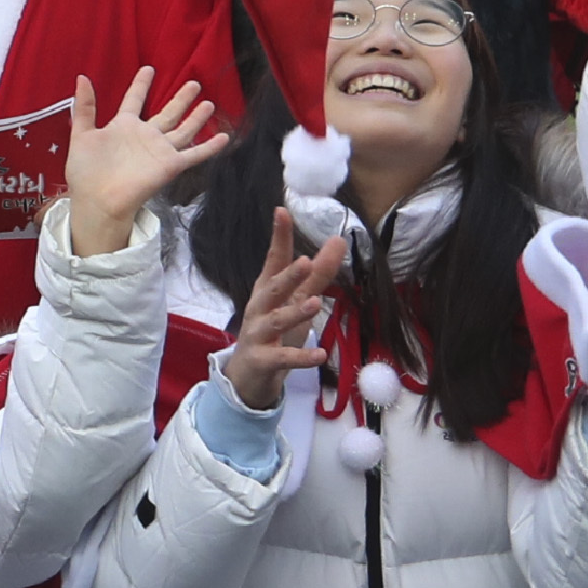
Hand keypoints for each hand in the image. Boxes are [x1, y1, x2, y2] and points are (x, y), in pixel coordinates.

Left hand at [61, 68, 221, 255]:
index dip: (141, 84)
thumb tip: (81, 77)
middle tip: (194, 83)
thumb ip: (84, 107)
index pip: (134, 99)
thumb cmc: (86, 172)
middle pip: (168, 112)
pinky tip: (224, 137)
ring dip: (197, 117)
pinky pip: (194, 154)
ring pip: (184, 129)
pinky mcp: (170, 165)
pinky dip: (210, 146)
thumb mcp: (82, 134)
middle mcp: (145, 136)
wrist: (98, 200)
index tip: (149, 69)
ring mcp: (159, 150)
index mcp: (123, 127)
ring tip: (209, 103)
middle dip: (181, 98)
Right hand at [219, 209, 345, 412]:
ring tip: (315, 303)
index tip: (281, 212)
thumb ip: (318, 273)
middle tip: (305, 261)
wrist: (248, 376)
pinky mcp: (262, 360)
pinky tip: (320, 355)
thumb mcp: (298, 301)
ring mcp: (258, 334)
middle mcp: (259, 308)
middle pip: (272, 288)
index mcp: (268, 289)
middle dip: (288, 275)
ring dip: (295, 312)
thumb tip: (339, 239)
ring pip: (275, 320)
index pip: (274, 260)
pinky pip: (282, 358)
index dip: (279, 237)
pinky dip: (301, 358)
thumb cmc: (274, 332)